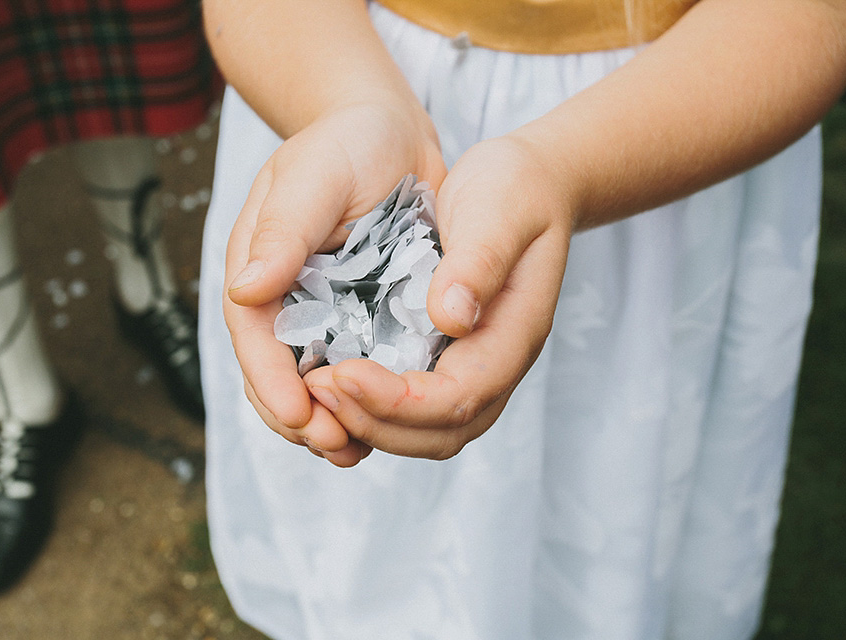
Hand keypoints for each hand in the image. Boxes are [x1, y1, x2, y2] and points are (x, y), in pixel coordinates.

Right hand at [224, 100, 445, 466]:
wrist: (390, 135)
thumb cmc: (346, 144)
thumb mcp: (313, 175)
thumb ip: (283, 228)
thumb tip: (246, 288)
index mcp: (259, 267)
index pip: (253, 335)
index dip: (270, 381)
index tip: (297, 415)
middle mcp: (283, 298)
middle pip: (276, 372)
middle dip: (299, 416)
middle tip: (334, 444)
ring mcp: (320, 312)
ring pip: (312, 382)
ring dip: (329, 421)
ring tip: (354, 450)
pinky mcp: (359, 318)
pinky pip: (353, 370)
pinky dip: (362, 403)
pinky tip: (380, 428)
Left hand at [302, 134, 574, 459]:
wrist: (530, 185)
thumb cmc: (515, 191)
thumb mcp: (500, 209)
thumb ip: (480, 260)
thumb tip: (451, 317)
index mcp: (513, 333)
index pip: (459, 397)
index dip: (397, 401)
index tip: (341, 373)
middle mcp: (496, 363)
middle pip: (441, 432)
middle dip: (374, 422)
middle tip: (316, 388)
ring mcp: (474, 366)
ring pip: (425, 431)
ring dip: (369, 423)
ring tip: (315, 390)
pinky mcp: (449, 359)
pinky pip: (413, 409)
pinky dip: (371, 409)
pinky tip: (330, 380)